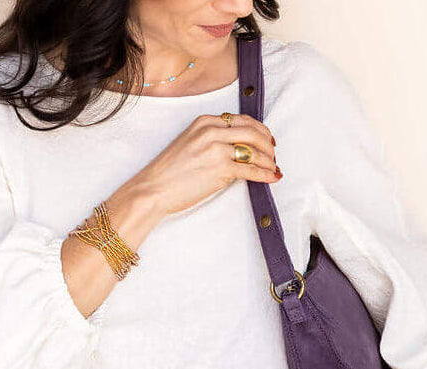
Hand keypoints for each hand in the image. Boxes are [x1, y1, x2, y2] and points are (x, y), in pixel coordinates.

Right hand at [131, 113, 280, 216]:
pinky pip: (251, 170)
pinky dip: (265, 174)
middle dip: (268, 144)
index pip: (241, 120)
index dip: (259, 130)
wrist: (153, 189)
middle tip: (273, 155)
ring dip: (269, 160)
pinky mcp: (220, 169)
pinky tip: (272, 178)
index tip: (267, 140)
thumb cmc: (169, 172)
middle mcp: (212, 131)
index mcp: (204, 121)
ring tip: (273, 168)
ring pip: (255, 150)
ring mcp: (216, 149)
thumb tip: (238, 149)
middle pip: (253, 132)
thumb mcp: (189, 143)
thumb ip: (212, 139)